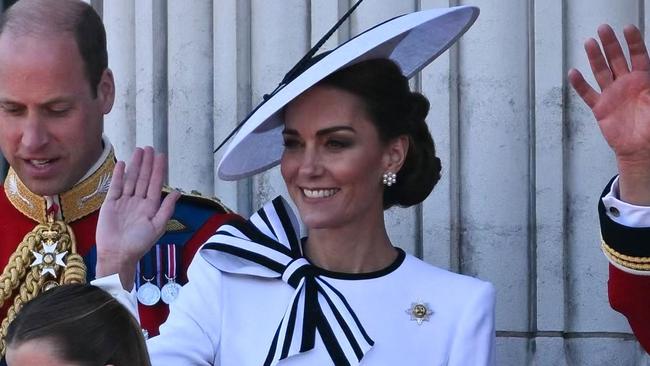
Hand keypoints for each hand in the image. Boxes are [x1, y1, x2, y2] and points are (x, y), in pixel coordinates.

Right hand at [96, 147, 179, 289]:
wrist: (117, 254)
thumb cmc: (139, 244)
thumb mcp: (157, 226)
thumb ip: (167, 208)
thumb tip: (178, 192)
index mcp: (150, 206)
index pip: (155, 183)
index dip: (158, 169)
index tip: (160, 156)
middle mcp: (138, 201)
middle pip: (143, 178)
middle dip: (147, 163)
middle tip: (149, 147)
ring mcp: (124, 201)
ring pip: (131, 179)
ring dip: (135, 165)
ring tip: (138, 151)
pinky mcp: (110, 204)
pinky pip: (115, 186)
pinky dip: (118, 175)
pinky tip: (122, 164)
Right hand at [569, 24, 649, 204]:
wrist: (641, 149)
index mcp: (643, 81)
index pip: (638, 55)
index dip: (633, 42)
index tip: (627, 28)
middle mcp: (626, 85)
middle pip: (617, 59)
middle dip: (610, 44)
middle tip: (603, 29)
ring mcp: (612, 95)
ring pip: (601, 71)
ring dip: (595, 57)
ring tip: (589, 43)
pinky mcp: (600, 108)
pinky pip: (587, 94)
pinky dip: (580, 84)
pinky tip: (574, 73)